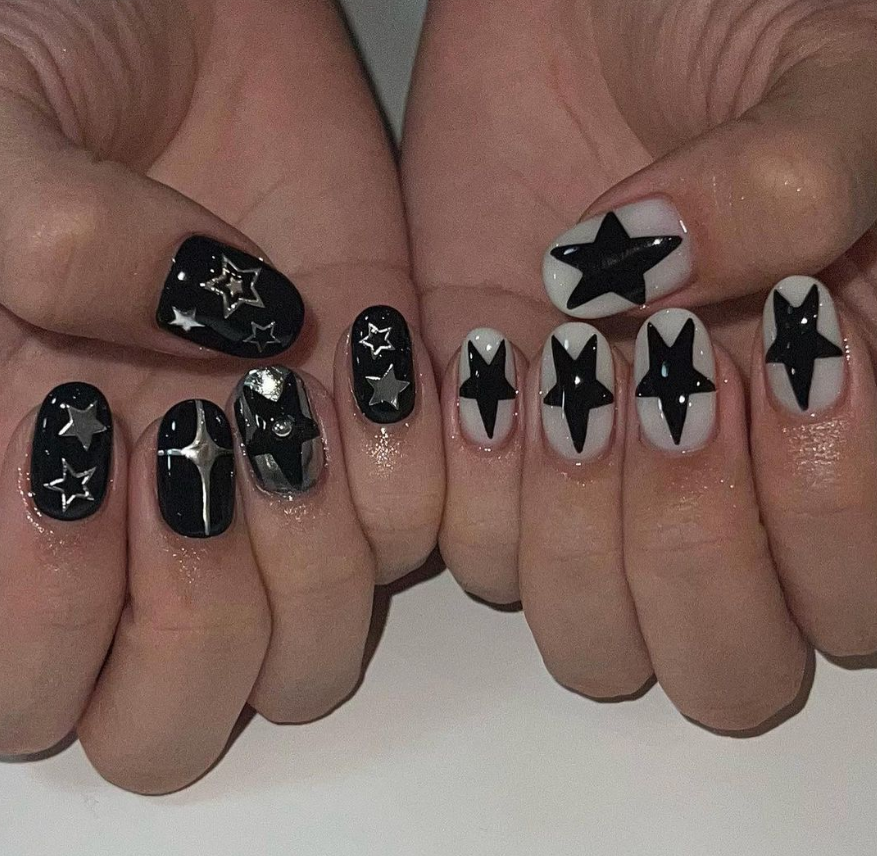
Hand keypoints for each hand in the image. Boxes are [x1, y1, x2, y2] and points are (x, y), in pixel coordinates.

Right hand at [0, 0, 442, 791]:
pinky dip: (409, 473)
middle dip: (195, 623)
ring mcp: (271, 484)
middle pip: (170, 715)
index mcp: (15, 479)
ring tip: (288, 406)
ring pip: (306, 656)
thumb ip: (43, 256)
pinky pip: (417, 531)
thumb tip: (193, 363)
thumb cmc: (53, 44)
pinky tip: (370, 361)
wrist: (186, 5)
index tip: (79, 429)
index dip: (51, 608)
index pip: (24, 681)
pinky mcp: (375, 428)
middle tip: (197, 456)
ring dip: (312, 565)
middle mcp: (144, 514)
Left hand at [403, 0, 876, 728]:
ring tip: (565, 379)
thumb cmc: (727, 22)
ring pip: (589, 637)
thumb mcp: (828, 76)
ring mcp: (593, 482)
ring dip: (573, 537)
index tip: (790, 340)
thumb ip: (805, 187)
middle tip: (667, 397)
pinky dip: (473, 488)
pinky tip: (488, 372)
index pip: (851, 603)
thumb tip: (664, 296)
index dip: (823, 512)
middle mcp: (719, 486)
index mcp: (837, 430)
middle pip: (723, 666)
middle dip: (691, 555)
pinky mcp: (484, 449)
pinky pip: (472, 552)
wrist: (578, 15)